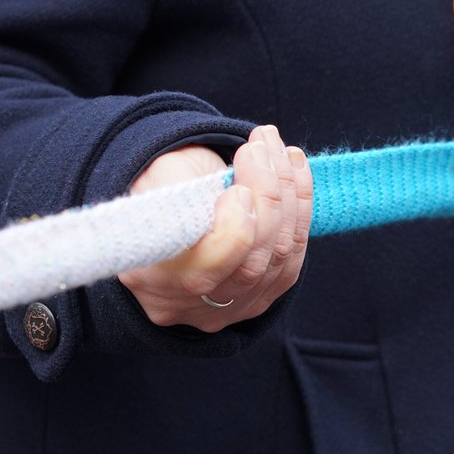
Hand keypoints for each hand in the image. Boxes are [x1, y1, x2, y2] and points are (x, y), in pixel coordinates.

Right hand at [119, 125, 312, 331]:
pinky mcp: (265, 294)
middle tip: (261, 147)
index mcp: (151, 279)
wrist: (170, 208)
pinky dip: (301, 204)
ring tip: (280, 148)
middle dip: (268, 197)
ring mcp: (234, 306)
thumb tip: (234, 185)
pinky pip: (294, 252)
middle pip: (252, 264)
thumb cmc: (158, 189)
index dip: (234, 232)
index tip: (238, 189)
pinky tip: (294, 166)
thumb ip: (184, 186)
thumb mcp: (155, 180)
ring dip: (289, 193)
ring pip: (280, 256)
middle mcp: (193, 305)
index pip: (204, 273)